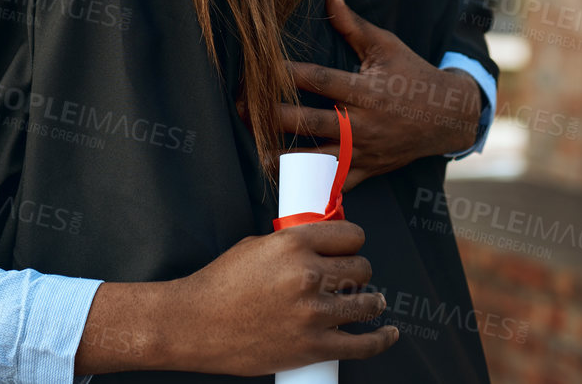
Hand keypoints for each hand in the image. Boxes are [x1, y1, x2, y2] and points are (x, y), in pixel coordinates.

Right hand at [75, 221, 397, 375]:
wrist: (194, 324)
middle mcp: (308, 275)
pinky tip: (387, 333)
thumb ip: (291, 244)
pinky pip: (363, 344)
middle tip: (349, 277)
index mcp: (293, 244)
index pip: (351, 235)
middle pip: (362, 268)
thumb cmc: (219, 285)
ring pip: (367, 303)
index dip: (354, 241)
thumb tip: (319, 244)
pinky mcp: (313, 347)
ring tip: (370, 302)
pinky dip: (381, 339)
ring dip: (371, 302)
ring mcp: (313, 313)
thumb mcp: (255, 246)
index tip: (351, 247)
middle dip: (358, 271)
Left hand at [266, 0, 482, 188]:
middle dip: (273, 117)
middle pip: (310, 122)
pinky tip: (285, 185)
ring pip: (318, 160)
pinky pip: (335, 185)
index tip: (258, 69)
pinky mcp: (367, 171)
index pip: (319, 80)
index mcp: (366, 90)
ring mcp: (364, 152)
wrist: (448, 118)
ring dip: (285, 157)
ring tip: (255, 151)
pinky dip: (312, 188)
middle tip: (240, 109)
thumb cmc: (412, 75)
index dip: (288, 74)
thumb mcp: (386, 47)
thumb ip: (353, 26)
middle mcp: (363, 124)